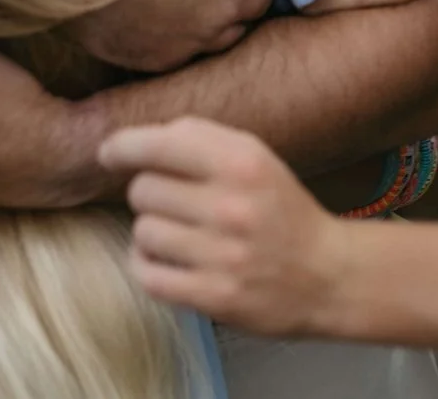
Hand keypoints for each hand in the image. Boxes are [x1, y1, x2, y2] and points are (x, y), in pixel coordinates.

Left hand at [104, 117, 357, 336]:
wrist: (328, 275)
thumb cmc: (282, 210)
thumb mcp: (256, 159)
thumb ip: (201, 141)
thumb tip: (134, 141)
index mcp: (243, 162)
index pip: (160, 144)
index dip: (123, 146)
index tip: (109, 153)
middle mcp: (232, 205)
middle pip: (143, 189)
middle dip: (151, 194)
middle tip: (176, 204)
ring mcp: (223, 255)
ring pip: (142, 232)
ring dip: (152, 233)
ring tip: (179, 235)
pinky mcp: (214, 296)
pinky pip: (148, 274)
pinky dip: (149, 266)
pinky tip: (168, 260)